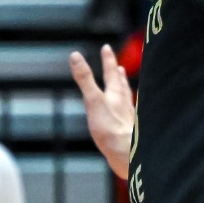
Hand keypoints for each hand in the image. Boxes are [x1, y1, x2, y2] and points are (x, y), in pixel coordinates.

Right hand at [68, 44, 134, 180]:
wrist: (127, 154)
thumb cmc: (110, 129)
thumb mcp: (93, 100)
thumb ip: (85, 79)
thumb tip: (75, 56)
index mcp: (115, 94)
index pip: (111, 72)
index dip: (108, 60)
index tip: (107, 48)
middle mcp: (124, 104)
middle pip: (121, 86)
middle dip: (117, 75)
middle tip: (118, 67)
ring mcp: (127, 118)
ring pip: (126, 100)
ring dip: (124, 91)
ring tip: (124, 86)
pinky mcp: (128, 132)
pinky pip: (127, 117)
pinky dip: (125, 112)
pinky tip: (126, 116)